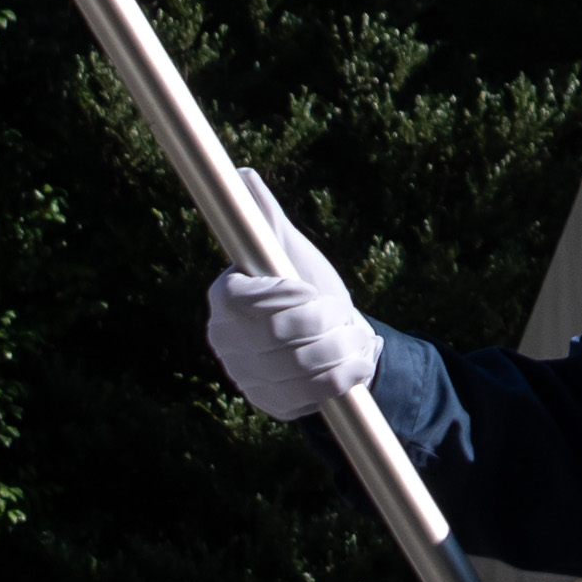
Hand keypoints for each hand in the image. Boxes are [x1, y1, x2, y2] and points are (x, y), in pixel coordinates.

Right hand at [200, 171, 381, 423]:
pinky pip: (311, 396)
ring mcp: (246, 378)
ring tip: (356, 336)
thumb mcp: (289, 249)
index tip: (313, 291)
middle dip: (324, 323)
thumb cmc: (306, 284)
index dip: (288, 298)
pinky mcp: (271, 404)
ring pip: (300, 368)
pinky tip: (357, 363)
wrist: (332, 336)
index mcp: (224, 299)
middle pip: (279, 338)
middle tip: (344, 314)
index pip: (248, 303)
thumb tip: (240, 177)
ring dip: (340, 348)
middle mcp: (225, 342)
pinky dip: (343, 378)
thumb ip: (265, 215)